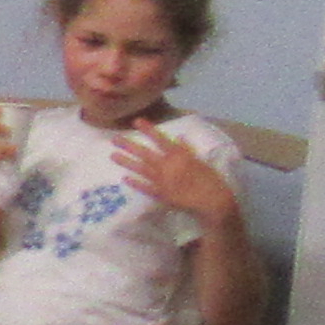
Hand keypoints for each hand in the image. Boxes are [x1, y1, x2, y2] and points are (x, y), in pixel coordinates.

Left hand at [107, 123, 238, 229]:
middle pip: (145, 154)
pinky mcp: (160, 195)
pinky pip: (144, 188)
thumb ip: (187, 150)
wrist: (212, 202)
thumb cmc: (211, 180)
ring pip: (140, 169)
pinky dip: (134, 183)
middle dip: (129, 146)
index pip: (160, 139)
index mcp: (179, 156)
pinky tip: (124, 178)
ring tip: (112, 156)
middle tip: (114, 139)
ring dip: (126, 162)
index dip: (148, 130)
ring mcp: (161, 182)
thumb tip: (178, 137)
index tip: (136, 121)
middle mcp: (167, 167)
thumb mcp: (200, 161)